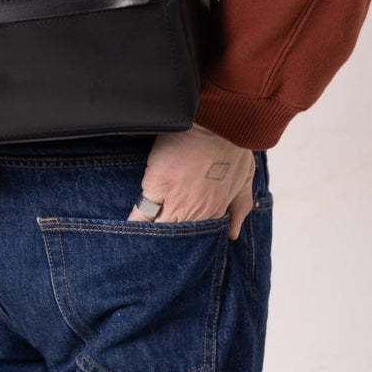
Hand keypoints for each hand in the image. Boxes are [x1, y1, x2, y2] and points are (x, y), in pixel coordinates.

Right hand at [126, 125, 255, 239]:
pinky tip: (126, 230)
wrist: (217, 123)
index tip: (176, 244)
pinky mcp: (155, 185)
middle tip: (154, 248)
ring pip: (156, 230)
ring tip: (136, 244)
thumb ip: (240, 208)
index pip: (195, 239)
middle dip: (165, 243)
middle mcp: (193, 213)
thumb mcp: (244, 179)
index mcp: (213, 213)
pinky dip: (133, 222)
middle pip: (174, 238)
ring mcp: (173, 201)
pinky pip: (139, 214)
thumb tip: (232, 234)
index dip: (184, 242)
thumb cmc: (233, 147)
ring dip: (148, 236)